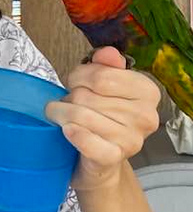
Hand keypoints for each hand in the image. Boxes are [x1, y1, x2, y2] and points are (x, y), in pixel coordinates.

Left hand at [45, 46, 159, 190]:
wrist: (100, 159)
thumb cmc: (101, 114)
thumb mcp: (104, 84)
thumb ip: (105, 64)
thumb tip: (108, 52)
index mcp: (147, 91)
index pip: (101, 75)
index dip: (79, 76)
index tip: (76, 83)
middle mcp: (146, 116)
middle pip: (87, 95)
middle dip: (71, 97)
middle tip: (71, 103)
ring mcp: (132, 139)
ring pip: (80, 115)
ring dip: (62, 113)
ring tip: (64, 115)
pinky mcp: (114, 158)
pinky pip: (86, 141)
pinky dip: (72, 133)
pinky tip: (67, 130)